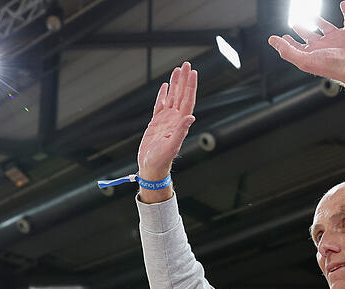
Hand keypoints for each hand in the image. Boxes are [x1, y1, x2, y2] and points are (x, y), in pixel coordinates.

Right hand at [137, 62, 197, 183]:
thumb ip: (181, 130)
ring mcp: (166, 120)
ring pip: (172, 97)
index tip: (193, 72)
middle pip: (181, 95)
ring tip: (177, 70)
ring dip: (175, 84)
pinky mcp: (156, 123)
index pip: (188, 100)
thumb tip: (191, 116)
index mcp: (180, 123)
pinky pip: (160, 105)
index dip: (191, 86)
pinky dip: (163, 94)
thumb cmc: (161, 160)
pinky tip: (165, 86)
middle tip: (186, 64)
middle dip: (184, 80)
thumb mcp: (171, 146)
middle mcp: (175, 119)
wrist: (151, 168)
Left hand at [268, 1, 344, 99]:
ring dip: (319, 21)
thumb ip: (287, 50)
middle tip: (294, 24)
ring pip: (325, 27)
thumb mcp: (304, 59)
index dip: (287, 43)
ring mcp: (337, 39)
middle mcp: (323, 47)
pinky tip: (343, 4)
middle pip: (309, 36)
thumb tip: (272, 40)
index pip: (296, 47)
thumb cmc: (332, 66)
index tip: (281, 38)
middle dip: (301, 30)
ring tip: (312, 16)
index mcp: (312, 54)